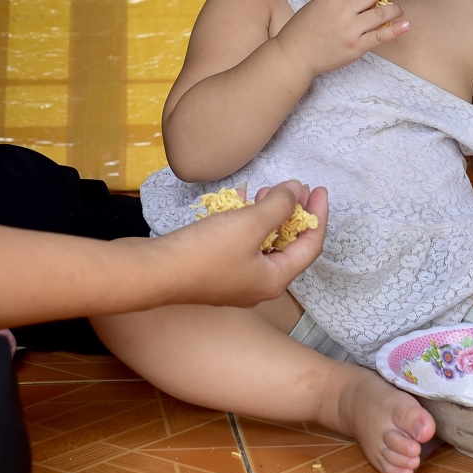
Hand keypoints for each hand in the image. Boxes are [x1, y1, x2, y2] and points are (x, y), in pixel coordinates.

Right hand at [154, 181, 329, 307]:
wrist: (154, 272)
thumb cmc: (206, 252)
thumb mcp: (249, 223)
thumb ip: (278, 206)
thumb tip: (295, 191)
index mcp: (275, 279)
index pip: (310, 246)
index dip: (318, 215)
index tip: (318, 188)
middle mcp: (259, 285)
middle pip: (288, 246)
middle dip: (294, 214)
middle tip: (295, 187)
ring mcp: (235, 280)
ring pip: (263, 244)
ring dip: (269, 216)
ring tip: (267, 191)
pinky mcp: (215, 271)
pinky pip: (241, 244)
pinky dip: (245, 223)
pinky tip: (238, 201)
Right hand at [273, 0, 405, 76]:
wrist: (295, 54)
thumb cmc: (301, 30)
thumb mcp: (316, 5)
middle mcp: (343, 11)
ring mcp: (351, 29)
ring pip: (381, 14)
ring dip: (394, 9)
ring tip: (399, 9)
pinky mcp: (356, 47)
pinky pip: (381, 36)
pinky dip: (396, 29)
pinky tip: (405, 24)